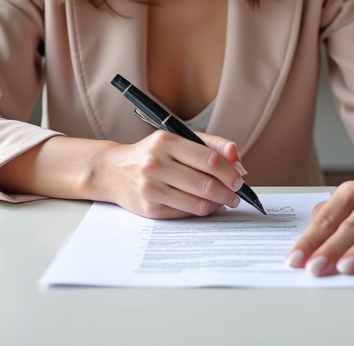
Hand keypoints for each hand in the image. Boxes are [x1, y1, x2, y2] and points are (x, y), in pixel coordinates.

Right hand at [102, 130, 246, 219]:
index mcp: (166, 141)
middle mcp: (156, 163)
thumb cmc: (152, 154)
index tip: (239, 178)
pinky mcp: (150, 208)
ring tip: (223, 201)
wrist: (113, 171)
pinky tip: (204, 205)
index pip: (208, 158)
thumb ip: (209, 145)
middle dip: (227, 192)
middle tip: (236, 194)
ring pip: (198, 202)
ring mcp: (151, 187)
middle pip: (205, 183)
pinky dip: (200, 211)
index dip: (229, 171)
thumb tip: (237, 157)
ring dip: (217, 204)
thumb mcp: (176, 139)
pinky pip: (185, 213)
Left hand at [285, 162, 353, 274]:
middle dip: (331, 249)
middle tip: (315, 267)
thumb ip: (326, 217)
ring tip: (344, 268)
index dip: (309, 240)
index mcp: (348, 191)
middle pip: (349, 227)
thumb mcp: (343, 199)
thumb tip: (307, 242)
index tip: (296, 258)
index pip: (326, 218)